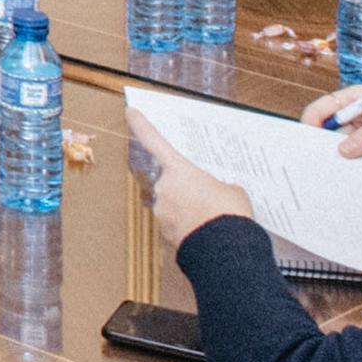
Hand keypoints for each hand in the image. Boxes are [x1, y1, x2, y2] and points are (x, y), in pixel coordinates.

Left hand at [126, 109, 255, 248]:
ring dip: (188, 209)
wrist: (225, 251)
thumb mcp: (232, 191)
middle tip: (209, 198)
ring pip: (173, 204)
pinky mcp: (165, 233)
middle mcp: (164, 188)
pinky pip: (176, 224)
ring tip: (212, 219)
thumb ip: (218, 185)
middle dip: (186, 188)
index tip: (129, 111)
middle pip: (170, 181)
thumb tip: (216, 192)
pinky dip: (188, 226)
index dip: (141, 125)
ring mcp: (162, 211)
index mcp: (178, 170)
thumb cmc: (229, 213)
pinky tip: (207, 232)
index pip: (155, 141)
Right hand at [309, 78, 361, 157]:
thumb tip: (344, 149)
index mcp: (360, 98)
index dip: (314, 119)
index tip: (308, 136)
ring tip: (344, 168)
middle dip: (329, 142)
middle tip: (324, 158)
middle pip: (336, 129)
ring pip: (352, 145)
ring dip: (350, 156)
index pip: (327, 107)